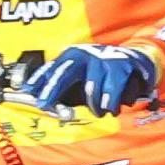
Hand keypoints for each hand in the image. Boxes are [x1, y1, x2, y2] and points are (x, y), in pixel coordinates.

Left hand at [18, 42, 161, 122]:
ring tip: (99, 110)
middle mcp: (88, 53)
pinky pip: (113, 90)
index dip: (40, 80)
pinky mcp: (124, 65)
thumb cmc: (102, 73)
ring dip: (94, 105)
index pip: (54, 68)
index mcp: (74, 55)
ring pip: (91, 87)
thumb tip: (36, 96)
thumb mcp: (81, 75)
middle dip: (53, 89)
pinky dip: (111, 102)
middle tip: (45, 105)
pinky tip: (111, 107)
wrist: (136, 60)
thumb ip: (62, 86)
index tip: (27, 91)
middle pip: (66, 71)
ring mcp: (106, 58)